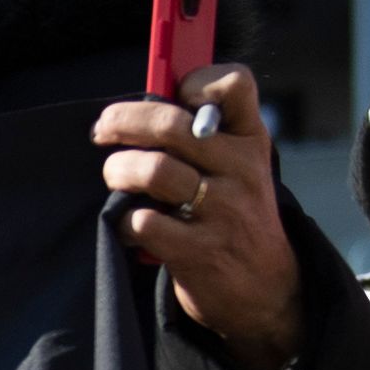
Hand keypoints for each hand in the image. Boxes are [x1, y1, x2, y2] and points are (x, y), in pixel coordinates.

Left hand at [97, 64, 305, 369]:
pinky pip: (144, 221)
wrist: (266, 288)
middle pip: (171, 124)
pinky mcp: (199, 251)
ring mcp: (222, 210)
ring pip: (153, 170)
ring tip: (115, 177)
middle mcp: (240, 169)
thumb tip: (138, 107)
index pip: (235, 85)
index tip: (172, 96)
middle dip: (123, 121)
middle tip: (103, 130)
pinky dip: (124, 221)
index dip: (198, 81)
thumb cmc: (235, 214)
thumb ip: (203, 134)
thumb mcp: (238, 166)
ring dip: (120, 171)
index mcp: (250, 139)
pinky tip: (128, 225)